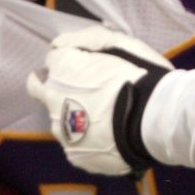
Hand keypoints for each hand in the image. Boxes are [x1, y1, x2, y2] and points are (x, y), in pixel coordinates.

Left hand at [26, 25, 170, 175]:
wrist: (155, 123)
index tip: (88, 67)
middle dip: (54, 86)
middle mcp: (52, 99)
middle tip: (83, 91)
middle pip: (39, 88)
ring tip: (104, 119)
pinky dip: (88, 139)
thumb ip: (85, 39)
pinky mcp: (74, 156)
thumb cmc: (140, 77)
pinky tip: (109, 138)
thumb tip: (59, 44)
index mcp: (62, 68)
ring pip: (58, 119)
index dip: (71, 61)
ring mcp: (62, 131)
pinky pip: (76, 143)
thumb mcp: (120, 43)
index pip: (53, 58)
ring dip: (73, 116)